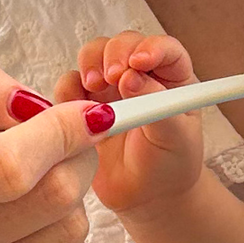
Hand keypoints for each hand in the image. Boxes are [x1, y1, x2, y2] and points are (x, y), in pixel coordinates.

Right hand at [0, 61, 101, 242]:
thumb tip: (35, 104)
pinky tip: (33, 230)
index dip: (62, 134)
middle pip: (54, 198)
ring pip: (71, 231)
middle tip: (69, 147)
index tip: (91, 114)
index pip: (10, 165)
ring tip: (37, 191)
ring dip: (72, 200)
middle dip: (78, 159)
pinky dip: (67, 239)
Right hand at [56, 31, 204, 218]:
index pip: (165, 49)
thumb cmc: (170, 165)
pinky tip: (77, 109)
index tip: (139, 62)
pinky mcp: (84, 106)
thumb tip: (132, 78)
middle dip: (114, 54)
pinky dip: (67, 90)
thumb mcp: (175, 138)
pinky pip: (68, 85)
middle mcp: (140, 76)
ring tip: (93, 88)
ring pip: (93, 56)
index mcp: (172, 79)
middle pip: (122, 44)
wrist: (147, 197)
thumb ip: (157, 107)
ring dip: (90, 64)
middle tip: (112, 77)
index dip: (151, 47)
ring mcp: (109, 89)